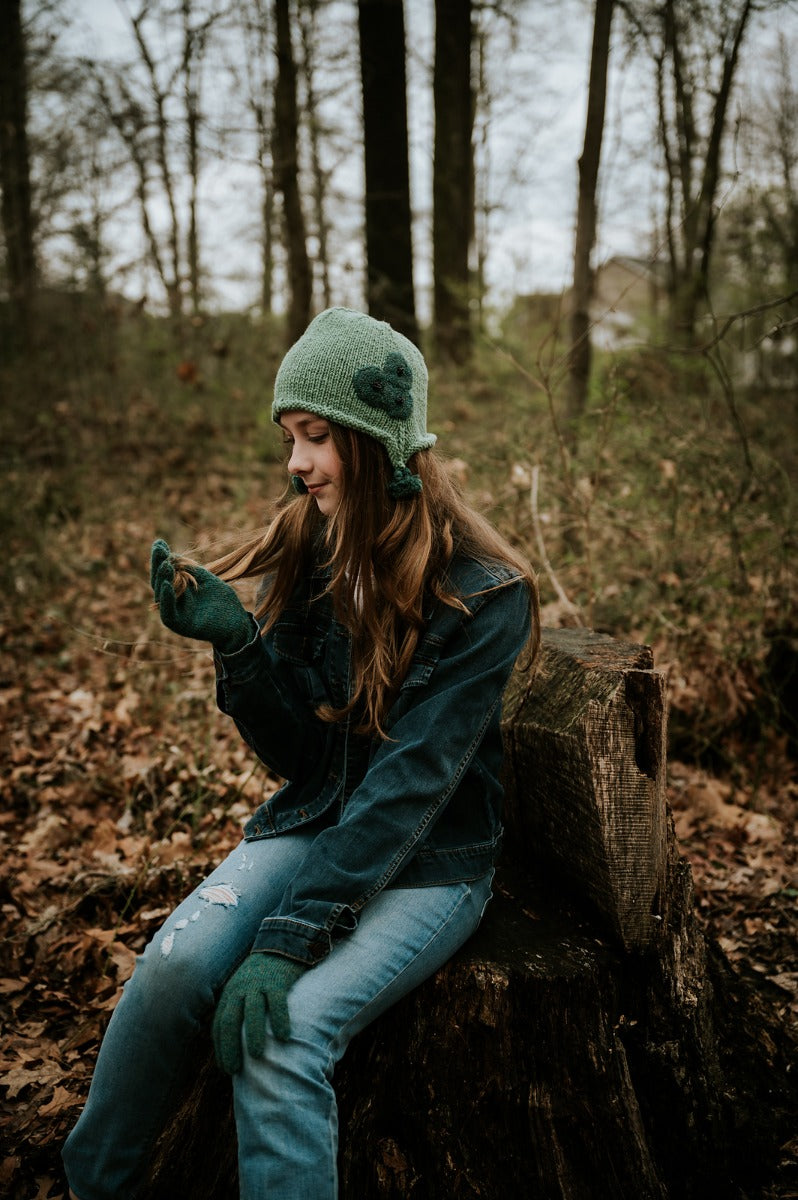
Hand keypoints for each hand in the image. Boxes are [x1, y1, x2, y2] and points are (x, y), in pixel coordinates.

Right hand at [150, 538, 253, 654]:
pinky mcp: (180, 626)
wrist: (236, 622)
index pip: (165, 572)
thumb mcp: (206, 580)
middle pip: (159, 581)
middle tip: (159, 549)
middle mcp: (172, 601)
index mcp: (178, 589)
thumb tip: (171, 556)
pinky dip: (166, 599)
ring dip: (162, 579)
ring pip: (161, 595)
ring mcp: (175, 613)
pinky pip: (168, 613)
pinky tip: (166, 585)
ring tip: (165, 565)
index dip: (161, 558)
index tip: (159, 542)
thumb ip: (190, 570)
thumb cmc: (221, 601)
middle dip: (158, 564)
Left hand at [212, 953, 305, 1073]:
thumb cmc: (262, 975)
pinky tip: (283, 1036)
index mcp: (230, 994)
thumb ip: (237, 1010)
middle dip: (230, 1046)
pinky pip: (277, 1002)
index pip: (219, 1025)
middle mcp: (240, 989)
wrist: (281, 943)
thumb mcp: (243, 989)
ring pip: (252, 1011)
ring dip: (253, 1034)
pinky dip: (279, 1019)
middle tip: (234, 1070)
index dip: (221, 1048)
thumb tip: (236, 1045)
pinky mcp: (277, 980)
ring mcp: (258, 984)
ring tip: (257, 1055)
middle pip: (230, 1020)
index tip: (227, 1069)